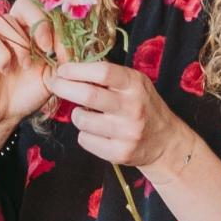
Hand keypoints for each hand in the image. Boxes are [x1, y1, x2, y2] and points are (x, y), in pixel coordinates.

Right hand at [0, 0, 59, 152]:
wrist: (4, 116)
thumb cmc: (28, 94)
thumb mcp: (53, 77)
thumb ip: (64, 60)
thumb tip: (72, 47)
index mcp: (34, 33)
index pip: (44, 9)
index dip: (57, 25)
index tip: (64, 51)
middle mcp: (16, 32)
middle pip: (23, 4)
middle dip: (38, 23)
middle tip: (46, 48)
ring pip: (5, 21)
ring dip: (21, 44)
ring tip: (26, 66)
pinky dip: (1, 54)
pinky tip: (5, 70)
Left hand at [45, 60, 191, 172]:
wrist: (165, 142)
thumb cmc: (143, 106)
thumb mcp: (135, 84)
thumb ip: (110, 76)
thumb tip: (72, 68)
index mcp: (135, 85)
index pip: (103, 72)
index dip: (77, 69)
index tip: (62, 70)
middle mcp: (132, 108)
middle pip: (88, 95)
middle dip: (64, 88)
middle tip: (55, 84)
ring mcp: (126, 132)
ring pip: (82, 120)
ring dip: (76, 115)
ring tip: (84, 113)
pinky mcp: (119, 153)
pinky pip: (85, 140)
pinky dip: (84, 134)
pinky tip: (95, 131)